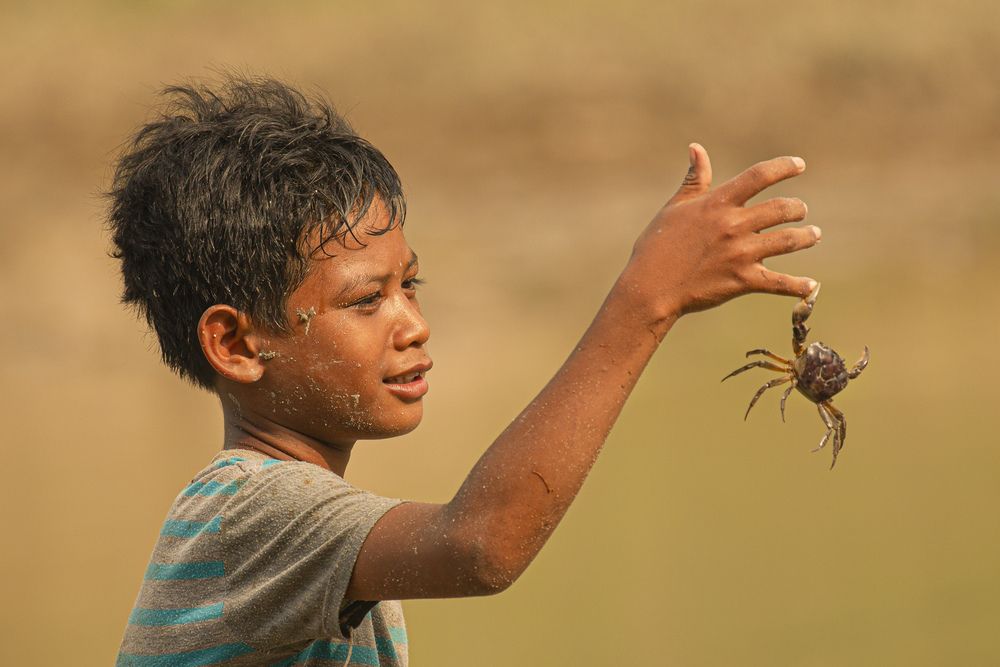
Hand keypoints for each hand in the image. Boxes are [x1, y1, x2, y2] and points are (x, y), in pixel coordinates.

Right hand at [626, 143, 819, 320]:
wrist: (650, 286)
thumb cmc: (657, 245)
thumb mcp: (674, 207)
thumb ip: (694, 179)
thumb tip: (696, 148)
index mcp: (717, 204)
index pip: (759, 176)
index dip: (783, 167)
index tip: (799, 165)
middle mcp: (733, 225)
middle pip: (782, 208)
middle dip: (798, 209)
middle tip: (801, 212)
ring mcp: (740, 254)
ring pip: (788, 241)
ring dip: (806, 237)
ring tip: (813, 236)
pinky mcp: (742, 281)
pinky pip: (779, 283)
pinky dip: (798, 285)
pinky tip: (811, 285)